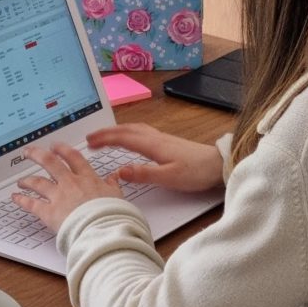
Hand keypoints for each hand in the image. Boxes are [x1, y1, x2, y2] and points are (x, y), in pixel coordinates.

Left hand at [11, 142, 123, 231]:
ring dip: (27, 180)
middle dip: (38, 155)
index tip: (55, 146)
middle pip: (50, 163)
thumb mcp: (116, 196)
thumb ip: (112, 185)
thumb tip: (115, 177)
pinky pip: (32, 204)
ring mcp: (58, 196)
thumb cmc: (111, 215)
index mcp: (87, 178)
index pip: (73, 158)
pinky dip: (22, 200)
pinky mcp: (49, 212)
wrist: (103, 230)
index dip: (62, 150)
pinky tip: (15, 198)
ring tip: (21, 180)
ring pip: (38, 182)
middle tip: (29, 152)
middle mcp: (70, 183)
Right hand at [86, 124, 225, 194]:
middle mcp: (156, 138)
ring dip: (118, 130)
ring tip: (106, 135)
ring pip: (134, 129)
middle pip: (126, 130)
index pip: (123, 138)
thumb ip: (143, 174)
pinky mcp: (168, 142)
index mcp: (153, 145)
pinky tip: (132, 137)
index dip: (104, 139)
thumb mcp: (169, 177)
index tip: (89, 142)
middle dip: (107, 132)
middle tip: (90, 138)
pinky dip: (130, 132)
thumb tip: (119, 171)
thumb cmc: (196, 172)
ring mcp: (162, 138)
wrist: (218, 164)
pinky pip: (142, 132)